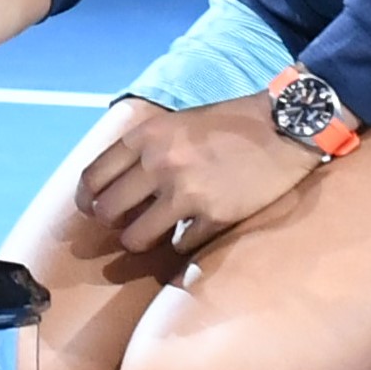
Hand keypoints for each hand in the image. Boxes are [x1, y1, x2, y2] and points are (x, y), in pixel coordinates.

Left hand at [70, 96, 314, 251]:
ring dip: (143, 241)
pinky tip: (197, 228)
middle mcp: (159, 163)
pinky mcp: (213, 215)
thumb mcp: (177, 123)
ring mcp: (185, 191)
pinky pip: (180, 245)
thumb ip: (146, 150)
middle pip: (107, 211)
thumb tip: (117, 186)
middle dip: (113, 224)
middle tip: (127, 225)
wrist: (283, 127)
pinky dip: (185, 242)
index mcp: (146, 136)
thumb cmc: (229, 124)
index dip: (87, 200)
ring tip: (157, 235)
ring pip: (136, 238)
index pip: (92, 177)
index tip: (92, 210)